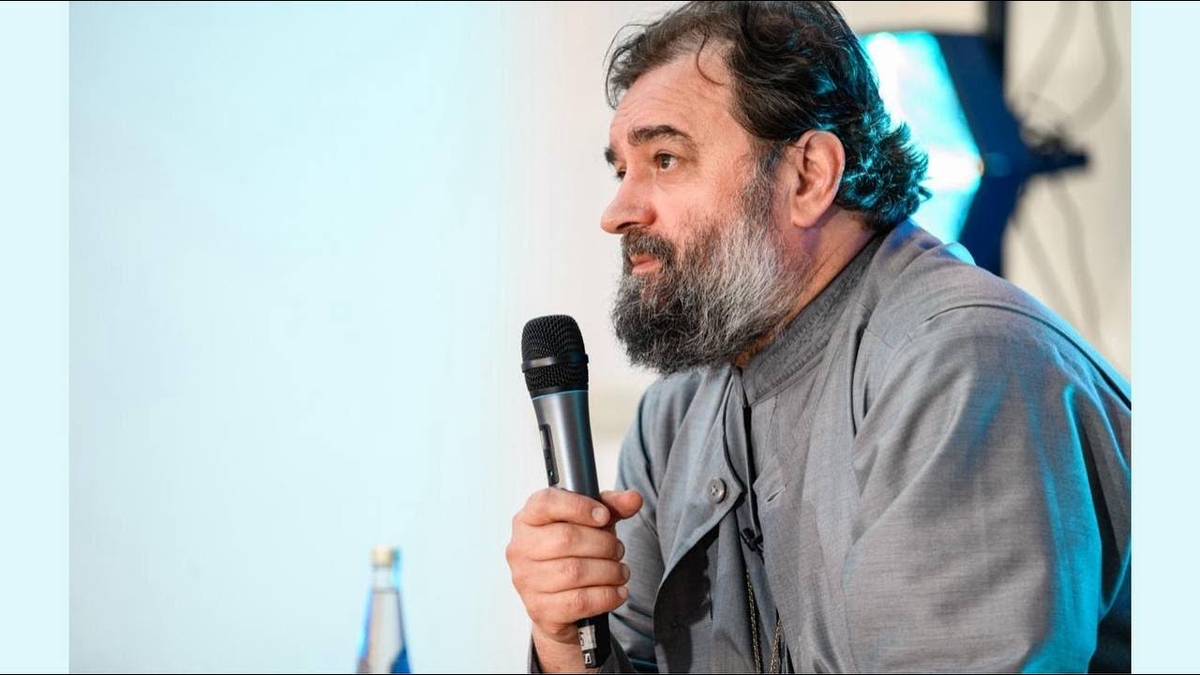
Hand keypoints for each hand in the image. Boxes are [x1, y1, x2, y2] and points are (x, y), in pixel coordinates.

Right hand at [505, 487, 643, 671]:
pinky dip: (606, 596)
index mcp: (528, 520)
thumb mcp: (591, 524)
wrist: (558, 604)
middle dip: (603, 544)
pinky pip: (579, 601)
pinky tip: (617, 592)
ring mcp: (526, 581)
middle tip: (618, 550)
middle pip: (566, 538)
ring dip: (609, 571)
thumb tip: (633, 499)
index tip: (604, 516)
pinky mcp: (540, 609)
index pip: (546, 503)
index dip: (579, 506)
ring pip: (575, 572)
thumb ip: (611, 507)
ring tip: (620, 571)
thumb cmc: (572, 555)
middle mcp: (520, 549)